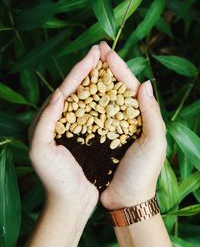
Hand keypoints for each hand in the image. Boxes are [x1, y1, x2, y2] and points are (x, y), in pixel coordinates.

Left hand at [29, 45, 99, 207]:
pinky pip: (97, 111)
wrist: (70, 200)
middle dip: (88, 68)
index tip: (92, 55)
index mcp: (49, 120)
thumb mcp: (41, 151)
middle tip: (101, 51)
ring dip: (97, 79)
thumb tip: (58, 95)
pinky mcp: (89, 134)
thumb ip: (45, 122)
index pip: (65, 89)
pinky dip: (104, 98)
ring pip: (87, 97)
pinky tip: (112, 89)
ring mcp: (77, 125)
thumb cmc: (54, 179)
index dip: (78, 71)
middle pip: (76, 88)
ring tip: (107, 63)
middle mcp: (62, 119)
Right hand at [99, 42, 166, 209]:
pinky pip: (89, 116)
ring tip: (83, 64)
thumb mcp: (154, 143)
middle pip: (113, 87)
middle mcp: (124, 118)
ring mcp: (109, 126)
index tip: (106, 50)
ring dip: (92, 81)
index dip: (118, 67)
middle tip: (94, 50)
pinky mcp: (97, 136)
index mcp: (140, 116)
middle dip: (104, 68)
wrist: (126, 198)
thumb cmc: (142, 173)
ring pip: (100, 98)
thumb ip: (151, 114)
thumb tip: (145, 83)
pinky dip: (84, 103)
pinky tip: (76, 92)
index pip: (128, 85)